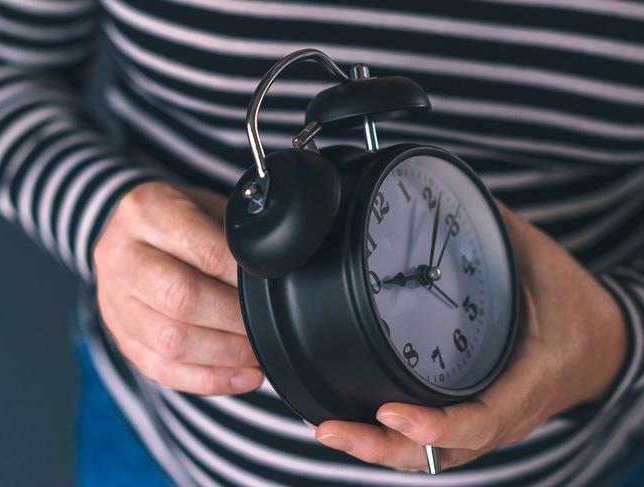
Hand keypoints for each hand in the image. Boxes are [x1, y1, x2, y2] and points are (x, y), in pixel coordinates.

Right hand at [94, 182, 262, 394]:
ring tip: (258, 354)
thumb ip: (235, 237)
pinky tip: (242, 376)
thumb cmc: (184, 218)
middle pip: (182, 300)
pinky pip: (161, 369)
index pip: (204, 252)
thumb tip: (274, 278)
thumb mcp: (209, 207)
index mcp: (147, 210)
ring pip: (170, 342)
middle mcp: (120, 254)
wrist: (135, 231)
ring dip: (226, 355)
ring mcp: (112, 299)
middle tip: (269, 326)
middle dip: (235, 320)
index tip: (271, 292)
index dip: (243, 279)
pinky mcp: (119, 334)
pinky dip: (208, 379)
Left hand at [315, 203, 626, 470]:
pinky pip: (433, 442)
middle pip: (441, 452)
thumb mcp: (537, 262)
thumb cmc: (571, 305)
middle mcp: (504, 412)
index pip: (481, 419)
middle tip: (330, 429)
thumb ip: (492, 231)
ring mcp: (487, 420)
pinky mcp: (473, 416)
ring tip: (330, 430)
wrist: (598, 342)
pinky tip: (359, 425)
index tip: (390, 412)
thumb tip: (444, 194)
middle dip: (382, 448)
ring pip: (431, 455)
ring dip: (379, 450)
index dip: (435, 427)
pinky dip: (394, 441)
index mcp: (527, 378)